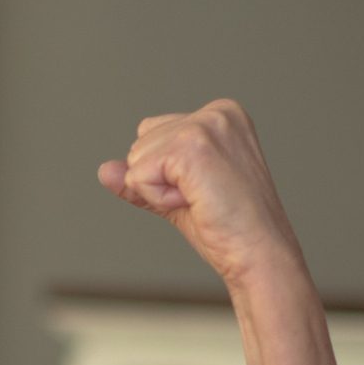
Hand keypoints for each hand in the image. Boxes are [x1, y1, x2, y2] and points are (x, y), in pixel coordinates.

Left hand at [97, 99, 302, 286]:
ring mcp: (205, 125)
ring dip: (159, 191)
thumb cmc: (227, 226)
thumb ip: (141, 177)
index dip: (164, 174)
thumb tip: (105, 170)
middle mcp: (216, 112)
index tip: (204, 188)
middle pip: (139, 144)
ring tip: (201, 199)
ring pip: (135, 160)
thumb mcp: (175, 193)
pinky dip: (159, 198)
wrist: (258, 252)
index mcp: (220, 114)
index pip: (150, 134)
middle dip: (158, 181)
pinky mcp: (192, 145)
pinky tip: (196, 201)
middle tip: (203, 197)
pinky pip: (138, 176)